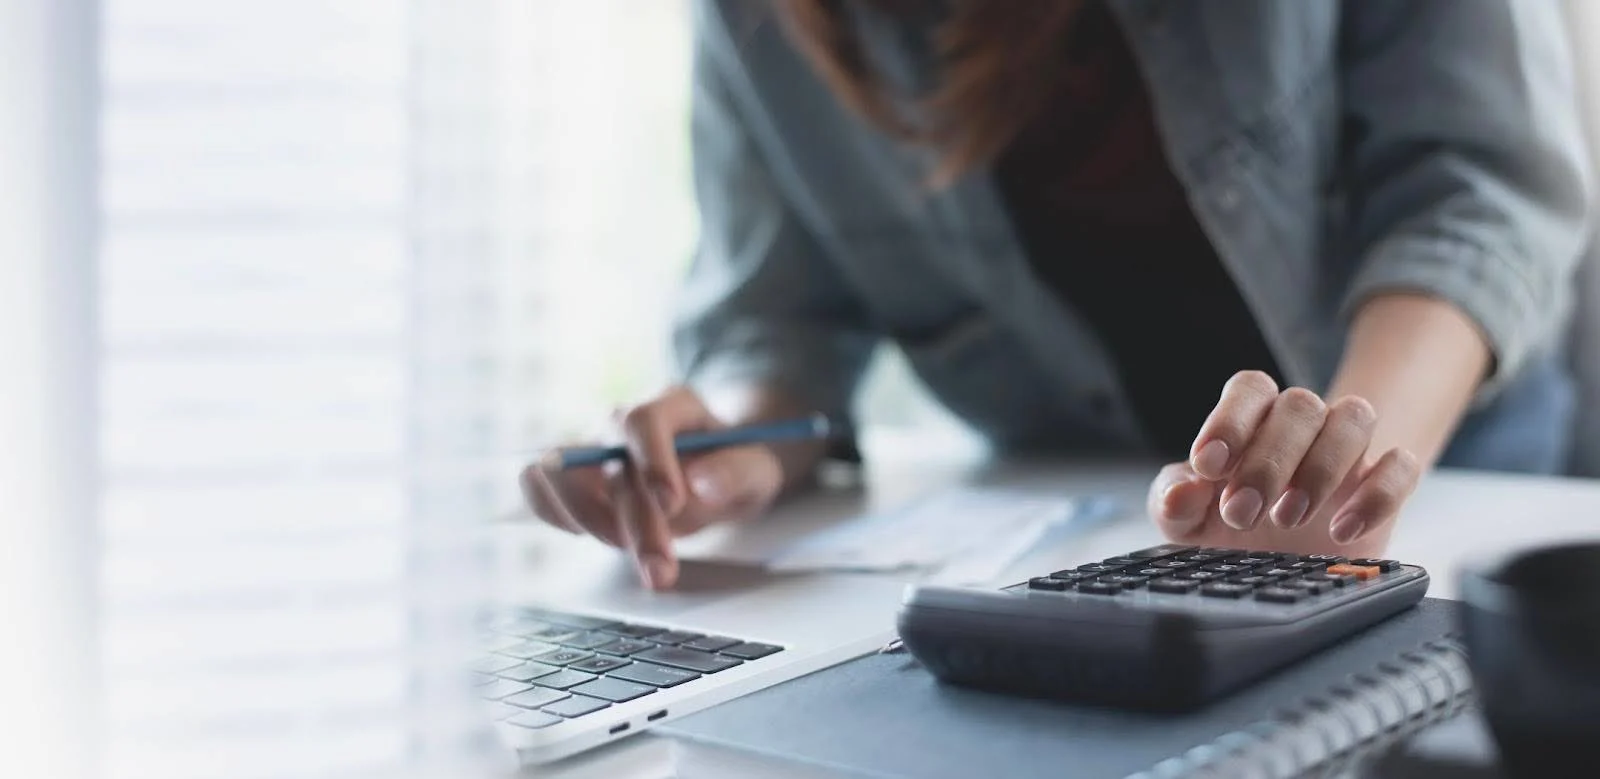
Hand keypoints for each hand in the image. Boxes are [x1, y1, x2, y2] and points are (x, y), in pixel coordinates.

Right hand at [521, 385, 785, 590]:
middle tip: (661, 571)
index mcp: (672, 404)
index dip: (651, 461)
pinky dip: (555, 516)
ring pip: (557, 473)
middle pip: (605, 461)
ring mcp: (590, 446)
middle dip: (633, 523)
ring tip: (634, 552)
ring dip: (590, 522)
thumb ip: (738, 472)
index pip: (643, 419)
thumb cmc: (734, 468)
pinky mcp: (570, 478)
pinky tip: (594, 537)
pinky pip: (537, 488)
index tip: (672, 504)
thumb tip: (701, 484)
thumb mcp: (758, 470)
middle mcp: (621, 421)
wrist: (712, 472)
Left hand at [1146, 371, 1421, 556]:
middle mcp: (1303, 426)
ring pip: (1355, 418)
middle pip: (1300, 404)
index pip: (1251, 388)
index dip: (1230, 420)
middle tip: (1240, 514)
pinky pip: (1401, 466)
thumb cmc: (1225, 526)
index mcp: (1253, 419)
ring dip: (1321, 467)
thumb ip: (1173, 501)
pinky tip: (1343, 529)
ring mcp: (1349, 450)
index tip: (1209, 467)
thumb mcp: (1186, 521)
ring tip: (1287, 518)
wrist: (1277, 565)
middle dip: (1268, 461)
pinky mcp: (1386, 484)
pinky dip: (1377, 494)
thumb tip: (1182, 491)